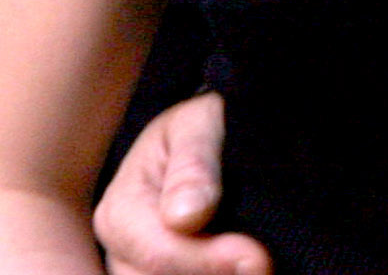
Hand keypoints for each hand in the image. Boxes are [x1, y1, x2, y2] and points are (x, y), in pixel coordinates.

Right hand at [94, 93, 269, 274]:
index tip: (258, 259)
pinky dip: (219, 273)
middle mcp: (121, 250)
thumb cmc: (196, 127)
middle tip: (267, 263)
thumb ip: (192, 166)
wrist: (198, 138)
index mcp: (120, 211)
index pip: (159, 252)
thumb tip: (186, 217)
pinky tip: (241, 265)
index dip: (208, 260)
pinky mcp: (163, 273)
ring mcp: (137, 269)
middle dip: (217, 273)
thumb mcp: (195, 126)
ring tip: (254, 261)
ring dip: (219, 274)